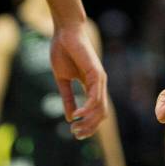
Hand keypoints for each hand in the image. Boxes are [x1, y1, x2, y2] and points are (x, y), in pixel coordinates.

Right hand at [50, 22, 107, 138]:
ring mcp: (99, 78)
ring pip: (100, 108)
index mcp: (91, 85)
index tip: (75, 133)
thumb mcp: (63, 79)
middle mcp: (99, 84)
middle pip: (101, 114)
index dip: (88, 125)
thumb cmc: (63, 51)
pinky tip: (77, 114)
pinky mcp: (96, 73)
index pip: (96, 111)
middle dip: (89, 127)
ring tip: (75, 128)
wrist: (65, 31)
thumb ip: (67, 97)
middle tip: (75, 134)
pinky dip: (87, 108)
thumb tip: (70, 117)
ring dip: (89, 121)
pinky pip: (95, 96)